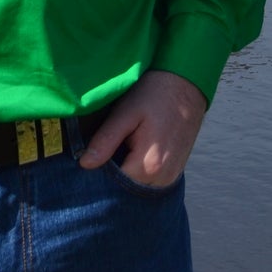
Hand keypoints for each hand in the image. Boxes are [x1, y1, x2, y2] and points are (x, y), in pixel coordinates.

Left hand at [79, 69, 207, 188]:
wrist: (187, 81)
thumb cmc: (155, 93)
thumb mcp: (126, 111)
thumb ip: (106, 140)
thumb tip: (84, 164)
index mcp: (149, 166)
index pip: (114, 186)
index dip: (100, 174)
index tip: (91, 157)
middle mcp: (163, 178)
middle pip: (127, 190)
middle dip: (113, 176)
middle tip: (103, 152)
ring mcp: (171, 176)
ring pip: (139, 186)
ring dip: (126, 173)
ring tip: (119, 150)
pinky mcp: (175, 171)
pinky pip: (151, 181)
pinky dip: (139, 171)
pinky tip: (132, 152)